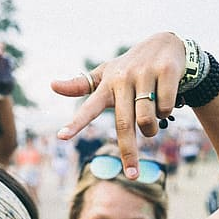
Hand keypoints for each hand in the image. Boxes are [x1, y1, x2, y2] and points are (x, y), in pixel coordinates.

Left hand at [52, 32, 185, 176]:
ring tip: (152, 122)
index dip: (76, 123)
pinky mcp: (166, 72)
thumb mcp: (106, 73)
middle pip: (124, 124)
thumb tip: (52, 85)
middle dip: (129, 153)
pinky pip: (166, 107)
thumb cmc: (130, 65)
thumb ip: (81, 84)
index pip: (89, 107)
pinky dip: (167, 112)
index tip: (61, 137)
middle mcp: (123, 78)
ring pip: (148, 119)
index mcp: (107, 83)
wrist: (167, 43)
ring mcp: (145, 73)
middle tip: (132, 175)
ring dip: (151, 129)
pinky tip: (166, 100)